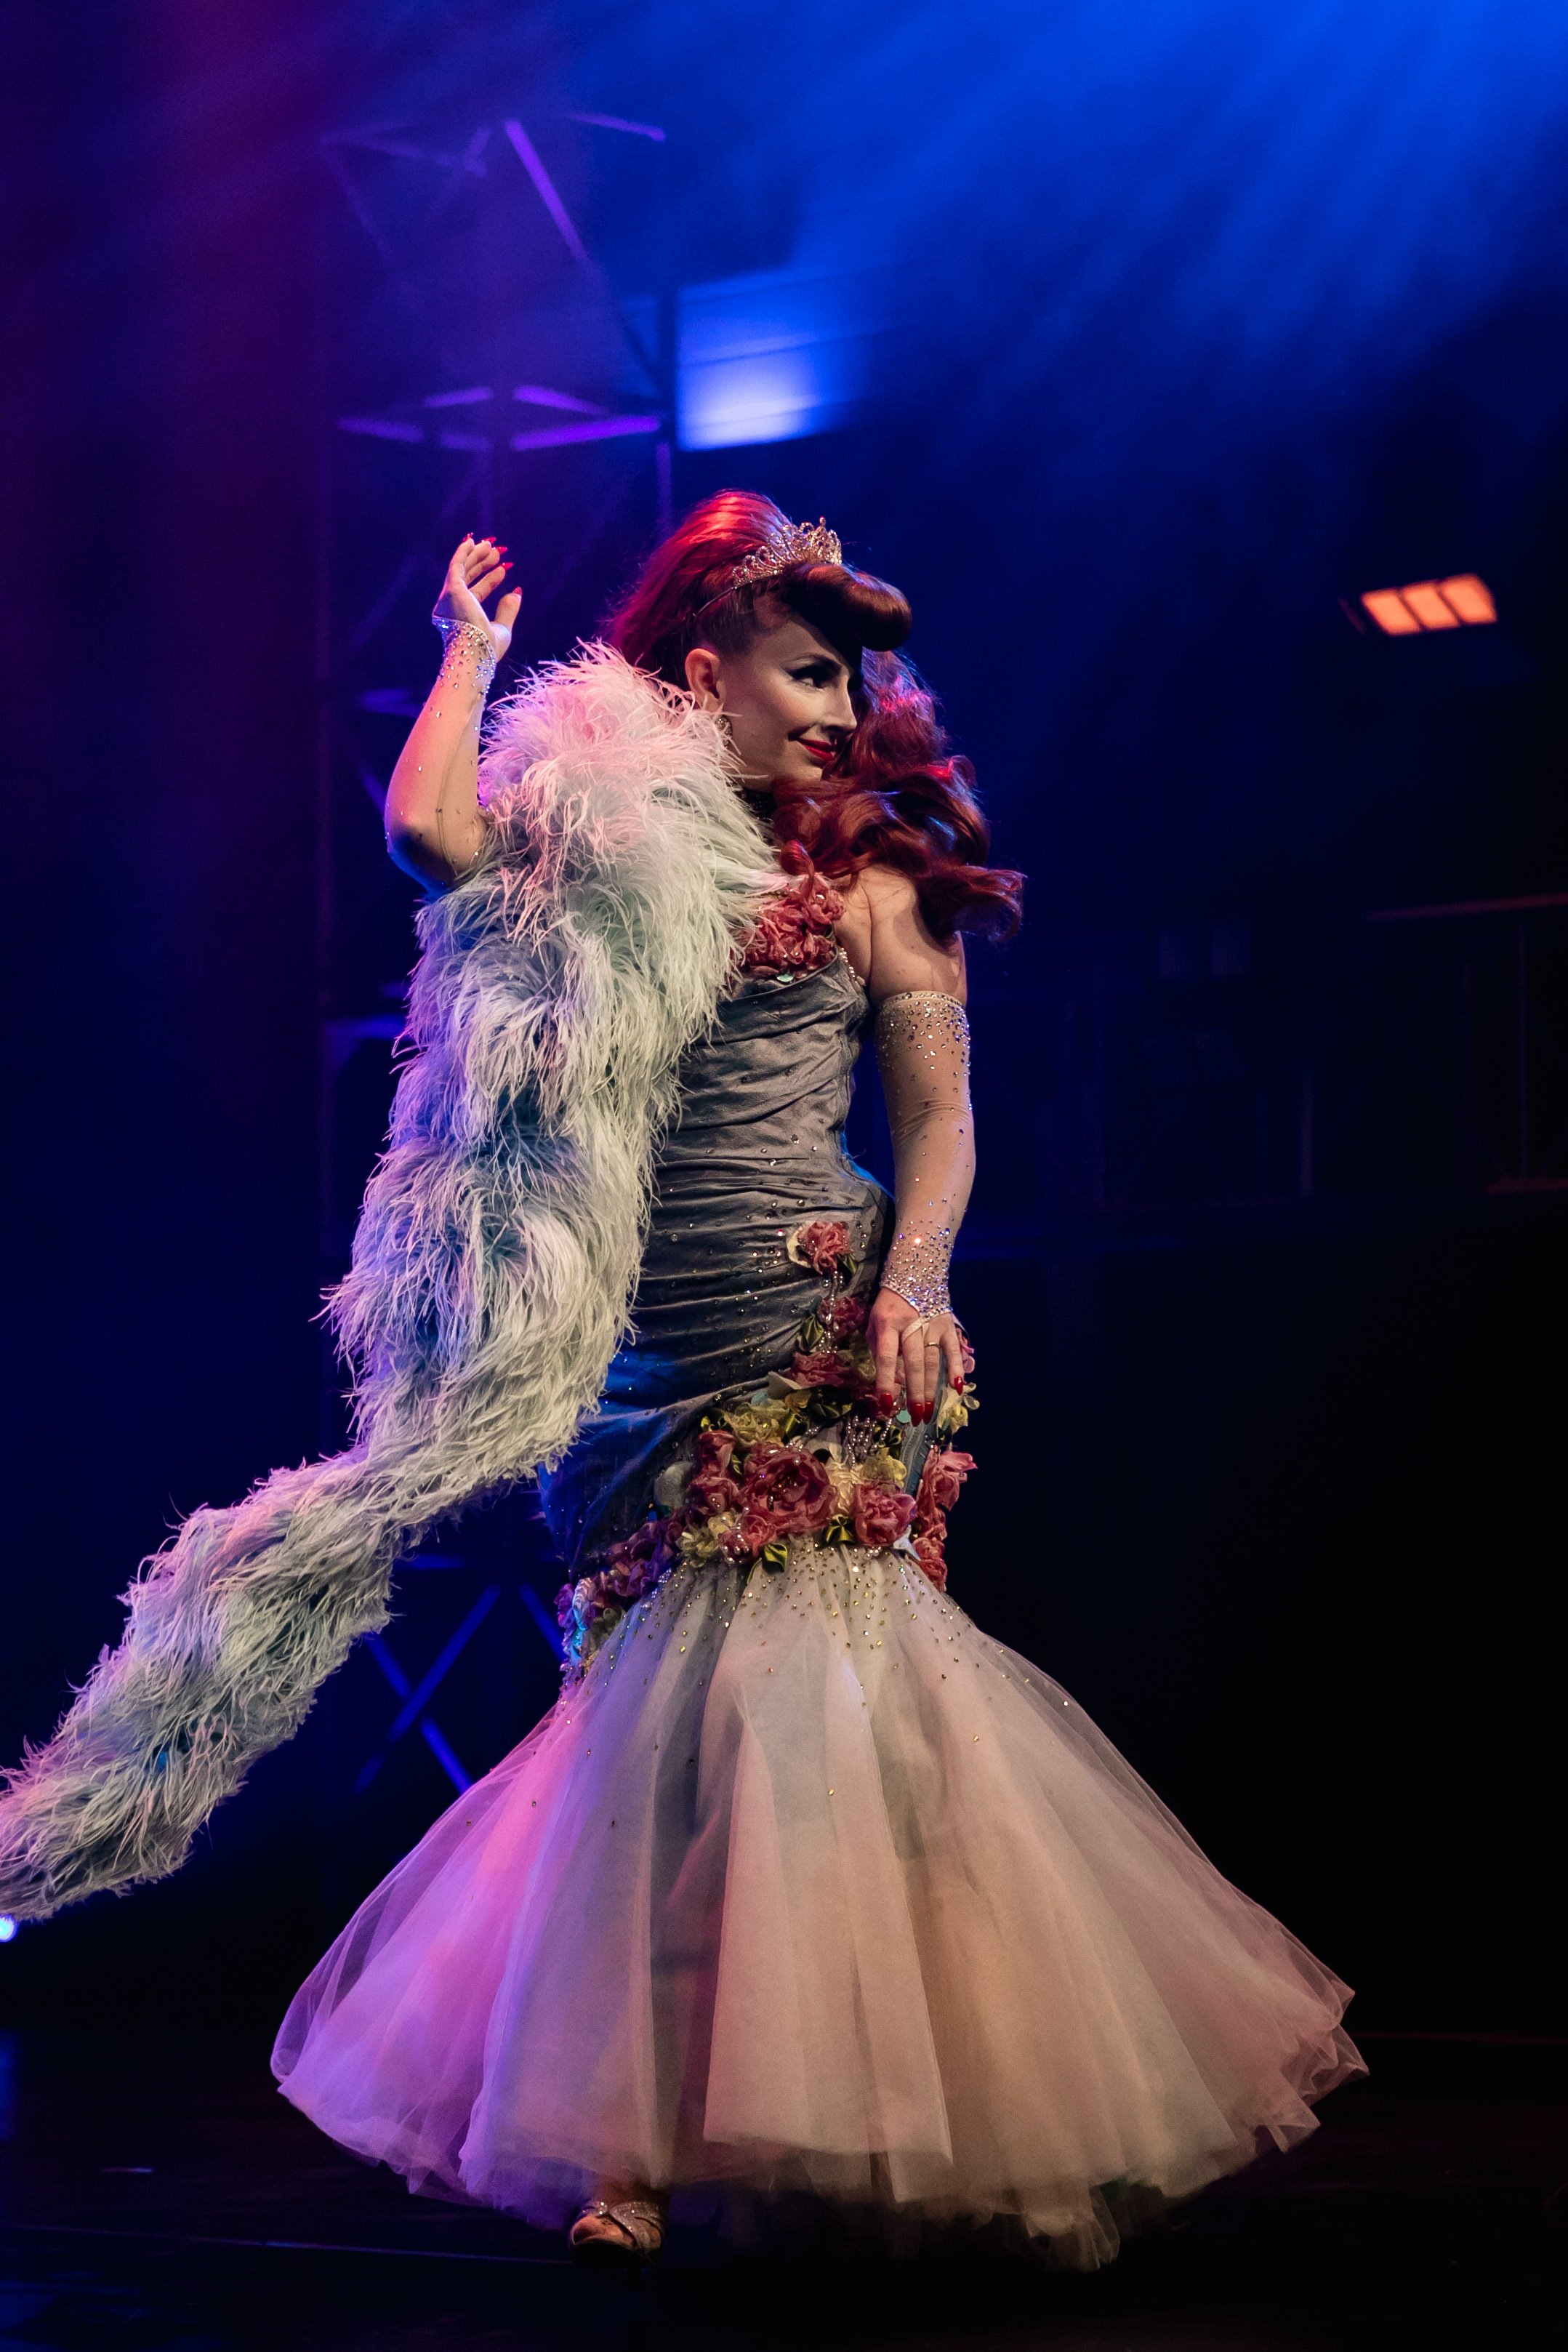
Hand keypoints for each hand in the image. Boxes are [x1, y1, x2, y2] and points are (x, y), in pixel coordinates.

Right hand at [435, 535, 520, 657]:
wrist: (476, 654)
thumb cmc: (487, 649)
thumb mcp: (503, 628)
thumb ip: (508, 610)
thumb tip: (518, 591)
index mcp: (463, 617)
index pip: (477, 593)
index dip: (490, 580)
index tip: (503, 569)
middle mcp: (452, 607)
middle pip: (468, 579)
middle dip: (482, 564)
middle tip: (497, 552)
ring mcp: (450, 598)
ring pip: (462, 570)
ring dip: (476, 556)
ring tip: (490, 545)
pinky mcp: (452, 590)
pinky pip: (456, 566)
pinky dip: (463, 553)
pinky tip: (471, 542)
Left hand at [867, 1288, 965, 1423]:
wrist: (914, 1274)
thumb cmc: (889, 1306)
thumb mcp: (874, 1325)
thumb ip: (879, 1353)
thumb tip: (892, 1384)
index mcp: (887, 1323)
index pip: (887, 1357)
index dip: (886, 1381)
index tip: (885, 1404)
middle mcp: (911, 1324)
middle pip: (914, 1363)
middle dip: (914, 1393)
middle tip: (915, 1417)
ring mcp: (932, 1324)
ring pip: (932, 1361)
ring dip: (930, 1388)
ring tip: (928, 1412)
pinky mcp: (948, 1325)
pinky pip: (953, 1349)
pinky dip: (957, 1367)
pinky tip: (957, 1386)